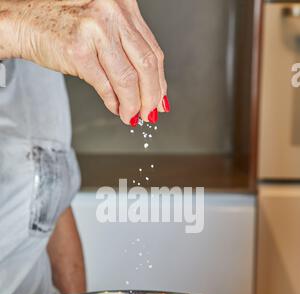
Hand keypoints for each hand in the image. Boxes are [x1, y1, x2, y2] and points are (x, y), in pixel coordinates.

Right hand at [1, 0, 168, 124]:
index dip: (160, 80)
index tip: (161, 99)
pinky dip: (113, 102)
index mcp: (124, 4)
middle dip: (151, 96)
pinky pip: (104, 85)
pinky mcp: (78, 50)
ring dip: (133, 104)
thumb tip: (150, 87)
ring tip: (132, 116)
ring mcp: (95, 30)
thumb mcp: (104, 27)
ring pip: (128, 78)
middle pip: (146, 64)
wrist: (25, 21)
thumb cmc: (64, 24)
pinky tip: (116, 108)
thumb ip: (127, 50)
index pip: (153, 50)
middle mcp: (113, 12)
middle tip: (150, 113)